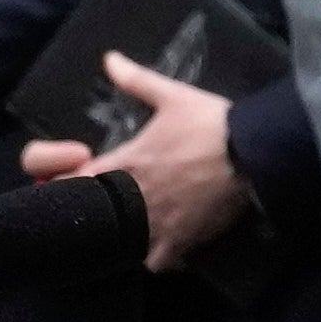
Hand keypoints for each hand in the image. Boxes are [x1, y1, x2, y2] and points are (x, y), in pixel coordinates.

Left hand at [10, 54, 244, 267]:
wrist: (253, 153)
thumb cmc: (211, 124)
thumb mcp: (173, 96)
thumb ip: (137, 80)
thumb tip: (109, 58)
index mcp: (124, 163)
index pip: (71, 182)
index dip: (66, 182)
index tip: (79, 177)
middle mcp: (132, 198)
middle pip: (92, 217)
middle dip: (97, 211)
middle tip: (110, 203)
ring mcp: (155, 224)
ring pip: (121, 243)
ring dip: (126, 235)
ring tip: (138, 225)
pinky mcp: (180, 241)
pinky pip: (156, 263)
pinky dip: (158, 257)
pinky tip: (165, 244)